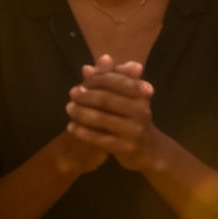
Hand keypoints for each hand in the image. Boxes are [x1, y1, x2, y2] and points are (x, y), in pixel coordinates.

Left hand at [64, 55, 160, 173]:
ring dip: (80, 112)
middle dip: (86, 95)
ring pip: (100, 118)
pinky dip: (82, 131)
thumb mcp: (126, 97)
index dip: (96, 79)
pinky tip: (71, 126)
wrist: (148, 149)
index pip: (115, 81)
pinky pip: (98, 138)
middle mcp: (141, 110)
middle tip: (72, 93)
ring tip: (69, 108)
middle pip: (106, 99)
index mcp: (142, 93)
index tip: (82, 81)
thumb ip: (108, 80)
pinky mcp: (125, 147)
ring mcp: (134, 130)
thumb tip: (87, 68)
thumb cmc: (133, 117)